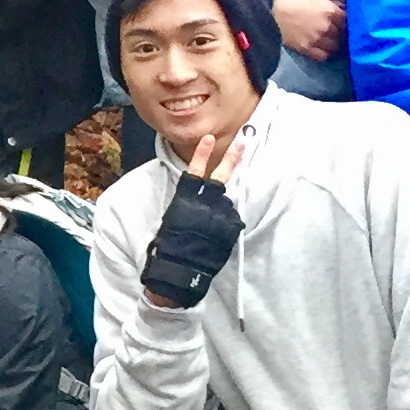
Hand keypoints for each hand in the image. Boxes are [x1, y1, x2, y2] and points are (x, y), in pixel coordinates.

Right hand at [138, 131, 245, 308]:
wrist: (178, 270)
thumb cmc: (168, 247)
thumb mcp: (173, 220)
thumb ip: (189, 206)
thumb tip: (202, 201)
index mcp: (185, 200)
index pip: (195, 171)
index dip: (202, 154)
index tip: (208, 138)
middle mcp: (204, 204)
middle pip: (221, 177)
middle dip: (231, 159)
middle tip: (242, 143)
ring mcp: (219, 216)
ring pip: (225, 204)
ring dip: (221, 210)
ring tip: (208, 227)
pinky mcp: (229, 229)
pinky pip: (230, 221)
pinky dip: (226, 225)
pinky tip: (215, 237)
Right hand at [271, 0, 346, 61]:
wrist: (268, 9)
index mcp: (330, 11)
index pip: (349, 19)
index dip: (348, 18)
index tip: (343, 16)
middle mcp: (326, 27)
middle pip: (343, 33)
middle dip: (342, 30)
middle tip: (337, 26)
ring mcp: (316, 40)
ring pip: (335, 45)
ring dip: (335, 41)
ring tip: (331, 37)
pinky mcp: (306, 49)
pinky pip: (323, 56)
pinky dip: (326, 52)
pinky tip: (323, 47)